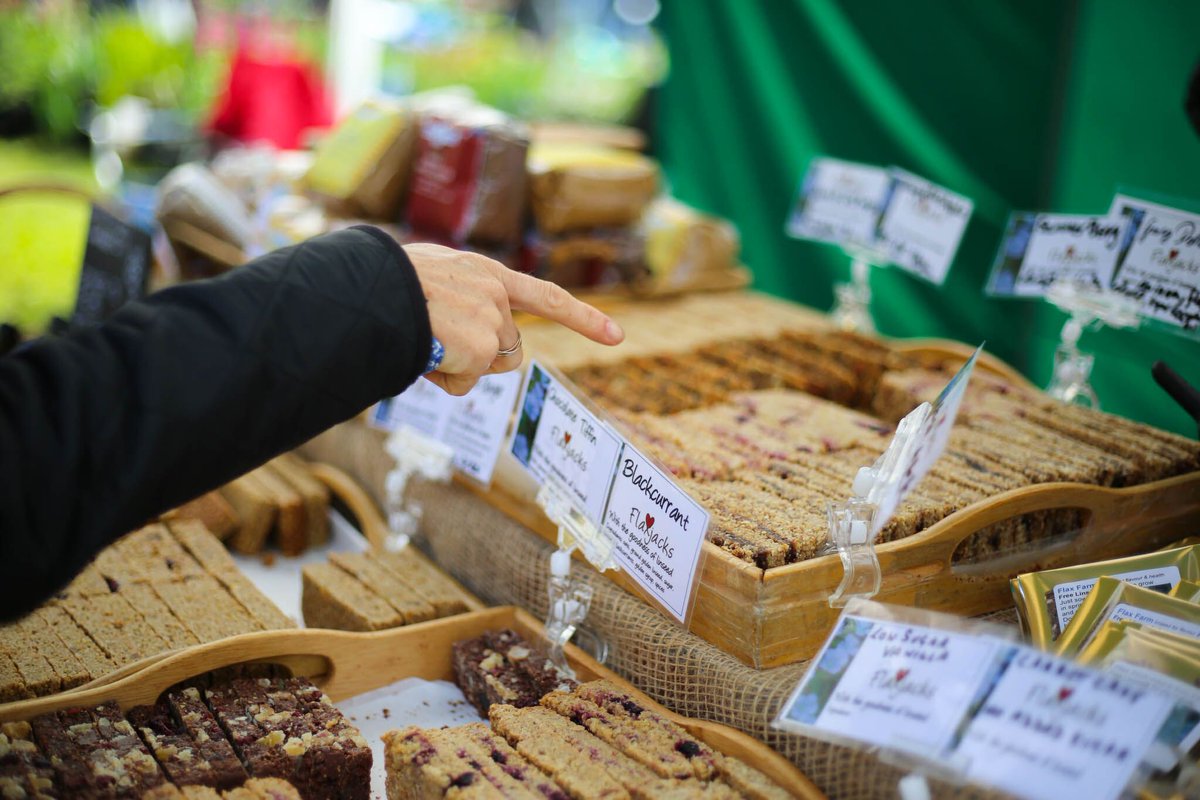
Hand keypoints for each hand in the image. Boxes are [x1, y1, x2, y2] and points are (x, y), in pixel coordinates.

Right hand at [404, 243, 624, 394]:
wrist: (369, 288)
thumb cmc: (383, 283)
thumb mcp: (430, 275)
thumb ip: (457, 294)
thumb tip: (456, 334)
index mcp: (485, 273)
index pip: (544, 296)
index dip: (582, 318)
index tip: (617, 336)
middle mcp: (496, 294)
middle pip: (507, 349)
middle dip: (478, 356)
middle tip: (434, 338)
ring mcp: (491, 320)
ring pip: (486, 367)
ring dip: (457, 366)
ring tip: (424, 339)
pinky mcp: (481, 346)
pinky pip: (463, 382)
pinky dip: (442, 377)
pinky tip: (423, 353)